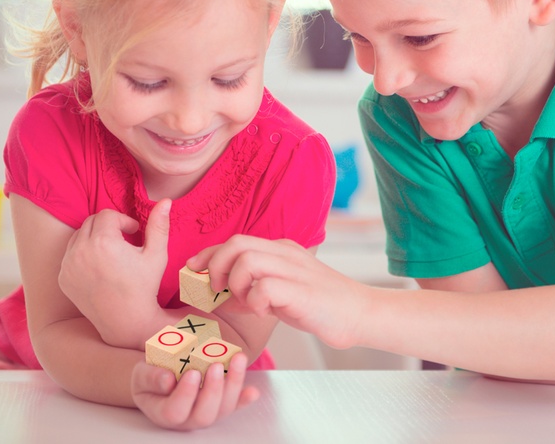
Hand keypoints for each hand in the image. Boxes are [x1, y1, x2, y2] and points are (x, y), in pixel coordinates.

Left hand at [59, 199, 171, 347]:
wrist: (125, 320)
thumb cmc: (144, 286)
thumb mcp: (156, 255)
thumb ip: (159, 225)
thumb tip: (166, 201)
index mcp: (103, 242)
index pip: (108, 214)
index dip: (124, 221)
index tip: (134, 233)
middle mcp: (81, 251)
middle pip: (91, 221)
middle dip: (108, 226)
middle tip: (124, 241)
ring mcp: (68, 265)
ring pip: (79, 235)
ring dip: (94, 238)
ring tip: (112, 253)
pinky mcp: (63, 277)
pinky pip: (70, 254)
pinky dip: (83, 254)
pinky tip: (100, 268)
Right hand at [131, 353, 258, 429]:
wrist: (162, 375)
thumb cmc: (150, 375)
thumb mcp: (141, 373)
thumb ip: (150, 377)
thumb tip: (167, 380)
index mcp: (163, 413)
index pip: (174, 412)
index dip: (185, 395)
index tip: (192, 372)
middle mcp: (187, 419)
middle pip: (204, 415)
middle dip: (213, 390)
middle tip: (216, 365)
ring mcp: (206, 413)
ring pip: (223, 410)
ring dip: (233, 386)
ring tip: (237, 359)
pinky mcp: (220, 406)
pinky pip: (235, 406)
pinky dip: (245, 399)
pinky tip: (253, 391)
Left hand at [188, 235, 367, 348]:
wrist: (360, 314)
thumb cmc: (320, 307)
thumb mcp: (280, 296)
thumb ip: (253, 291)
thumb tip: (222, 296)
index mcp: (281, 250)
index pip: (236, 240)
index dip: (209, 253)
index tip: (194, 269)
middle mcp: (286, 253)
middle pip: (237, 242)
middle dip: (216, 265)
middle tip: (218, 290)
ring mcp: (294, 269)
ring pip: (247, 259)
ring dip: (236, 283)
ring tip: (245, 301)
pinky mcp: (300, 290)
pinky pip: (263, 287)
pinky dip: (254, 301)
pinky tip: (264, 312)